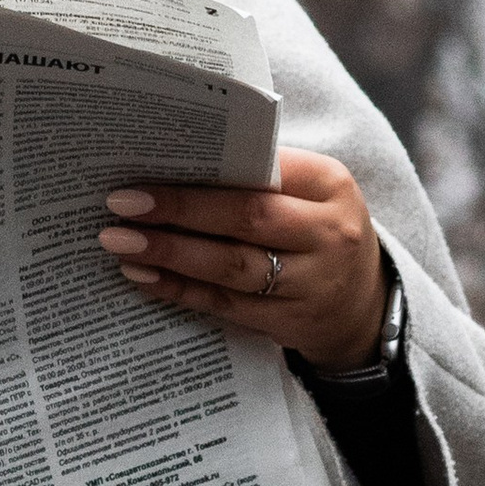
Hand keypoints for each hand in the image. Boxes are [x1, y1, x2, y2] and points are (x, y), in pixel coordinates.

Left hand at [97, 150, 386, 367]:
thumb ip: (257, 177)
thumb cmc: (316, 230)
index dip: (203, 173)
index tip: (146, 167)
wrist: (363, 305)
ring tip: (121, 243)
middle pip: (247, 218)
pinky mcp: (289, 322)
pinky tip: (142, 275)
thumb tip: (168, 163)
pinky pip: (224, 305)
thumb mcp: (309, 194)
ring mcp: (312, 283)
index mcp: (330, 184)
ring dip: (171, 253)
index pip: (263, 170)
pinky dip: (179, 289)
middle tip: (121, 204)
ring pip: (233, 267)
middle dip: (179, 210)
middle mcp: (329, 233)